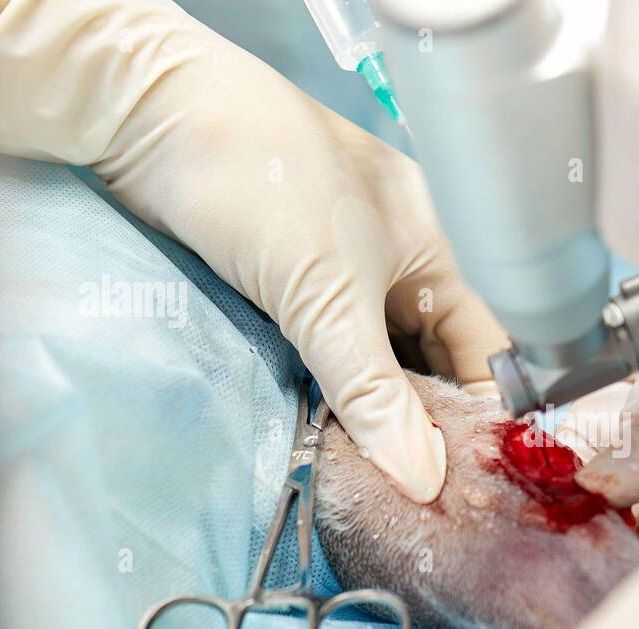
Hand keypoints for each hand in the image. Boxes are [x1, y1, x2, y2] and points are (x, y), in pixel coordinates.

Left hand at [0, 0, 506, 502]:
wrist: (151, 118)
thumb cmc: (265, 186)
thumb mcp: (329, 296)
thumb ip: (374, 393)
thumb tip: (423, 482)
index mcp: (438, 253)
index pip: (485, 349)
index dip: (488, 414)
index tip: (479, 482)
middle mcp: (398, 268)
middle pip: (432, 364)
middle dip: (428, 427)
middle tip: (425, 499)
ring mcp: (341, 277)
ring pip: (377, 364)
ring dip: (374, 417)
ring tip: (380, 487)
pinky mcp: (288, 290)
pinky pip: (328, 356)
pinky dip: (331, 397)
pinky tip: (329, 443)